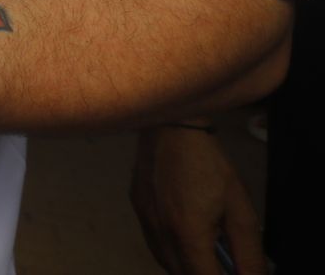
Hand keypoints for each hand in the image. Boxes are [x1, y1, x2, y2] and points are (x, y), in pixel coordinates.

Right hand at [131, 124, 263, 274]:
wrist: (171, 125)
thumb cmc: (210, 164)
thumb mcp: (240, 209)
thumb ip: (248, 252)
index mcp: (188, 233)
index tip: (232, 272)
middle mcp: (160, 232)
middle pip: (181, 274)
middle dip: (202, 273)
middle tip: (223, 263)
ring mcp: (144, 220)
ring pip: (164, 261)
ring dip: (186, 265)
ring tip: (206, 251)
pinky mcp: (137, 208)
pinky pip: (153, 242)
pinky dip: (170, 250)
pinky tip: (185, 235)